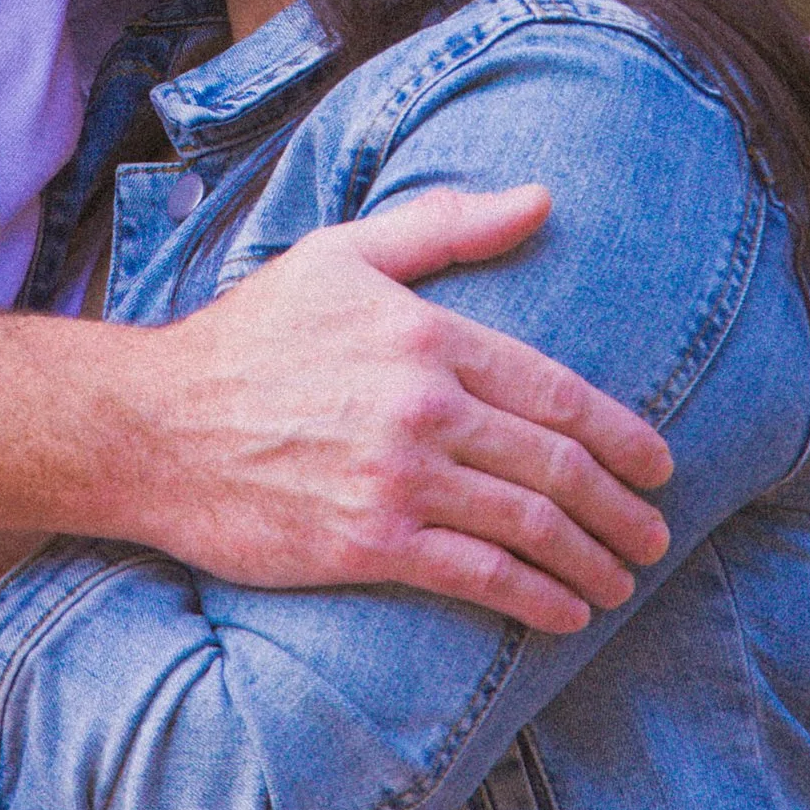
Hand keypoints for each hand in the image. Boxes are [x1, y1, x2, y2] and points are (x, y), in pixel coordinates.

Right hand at [131, 184, 674, 633]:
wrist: (150, 424)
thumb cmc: (245, 337)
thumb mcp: (340, 255)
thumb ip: (445, 225)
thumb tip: (542, 199)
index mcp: (426, 335)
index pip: (559, 392)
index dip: (624, 436)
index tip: (659, 465)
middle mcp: (424, 409)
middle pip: (558, 466)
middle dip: (622, 508)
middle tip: (656, 532)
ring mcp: (397, 480)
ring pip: (530, 526)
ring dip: (592, 559)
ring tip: (621, 578)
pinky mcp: (367, 544)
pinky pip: (478, 575)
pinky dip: (535, 597)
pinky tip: (565, 610)